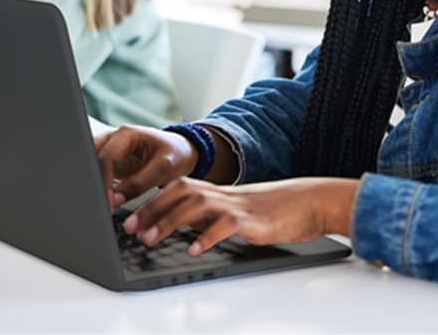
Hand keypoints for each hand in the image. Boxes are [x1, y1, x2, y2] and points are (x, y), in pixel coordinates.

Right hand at [95, 125, 198, 212]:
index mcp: (126, 134)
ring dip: (94, 184)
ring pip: (91, 165)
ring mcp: (109, 149)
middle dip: (93, 182)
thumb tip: (116, 199)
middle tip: (100, 205)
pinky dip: (98, 186)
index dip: (104, 184)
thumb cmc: (176, 154)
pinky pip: (97, 172)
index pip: (106, 159)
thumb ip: (140, 183)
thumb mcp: (164, 167)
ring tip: (101, 204)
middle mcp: (113, 138)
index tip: (108, 204)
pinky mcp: (110, 161)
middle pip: (92, 159)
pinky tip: (104, 200)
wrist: (182, 151)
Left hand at [123, 177, 357, 255]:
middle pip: (180, 193)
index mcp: (216, 191)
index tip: (128, 216)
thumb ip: (207, 216)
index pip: (176, 189)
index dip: (150, 200)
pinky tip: (194, 249)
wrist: (309, 202)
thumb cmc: (272, 211)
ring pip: (197, 204)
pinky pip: (226, 225)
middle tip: (131, 228)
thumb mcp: (233, 212)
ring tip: (152, 239)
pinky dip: (207, 236)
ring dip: (170, 221)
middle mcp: (222, 194)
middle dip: (152, 209)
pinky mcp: (253, 220)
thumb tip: (179, 226)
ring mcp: (237, 204)